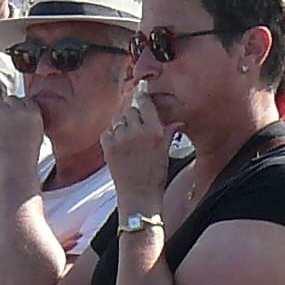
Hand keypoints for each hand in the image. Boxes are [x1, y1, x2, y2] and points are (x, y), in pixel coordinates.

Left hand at [0, 94, 46, 180]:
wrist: (16, 169)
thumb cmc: (26, 156)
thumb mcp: (36, 133)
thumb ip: (28, 119)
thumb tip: (16, 108)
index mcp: (35, 113)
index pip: (25, 101)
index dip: (19, 109)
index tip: (15, 120)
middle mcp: (21, 110)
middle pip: (11, 99)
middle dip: (7, 109)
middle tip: (4, 125)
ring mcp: (6, 114)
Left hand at [100, 88, 169, 207]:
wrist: (140, 196)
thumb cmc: (155, 176)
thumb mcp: (166, 152)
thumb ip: (169, 133)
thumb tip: (177, 122)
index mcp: (155, 131)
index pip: (145, 103)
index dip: (141, 94)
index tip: (140, 88)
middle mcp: (138, 132)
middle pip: (130, 110)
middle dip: (132, 115)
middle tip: (135, 128)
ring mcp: (121, 139)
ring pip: (117, 120)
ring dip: (121, 125)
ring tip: (127, 138)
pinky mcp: (109, 148)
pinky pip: (106, 133)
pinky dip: (110, 137)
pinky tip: (118, 146)